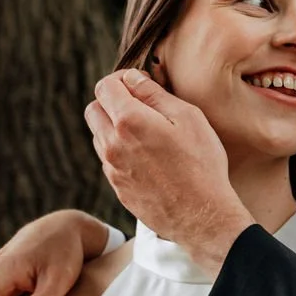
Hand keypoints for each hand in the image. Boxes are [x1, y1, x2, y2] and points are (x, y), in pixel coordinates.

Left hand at [86, 70, 252, 273]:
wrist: (202, 216)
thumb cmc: (201, 165)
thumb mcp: (188, 118)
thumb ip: (154, 94)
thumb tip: (133, 79)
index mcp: (129, 121)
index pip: (105, 86)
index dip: (121, 80)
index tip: (139, 85)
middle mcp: (112, 144)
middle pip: (94, 110)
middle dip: (112, 102)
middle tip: (140, 108)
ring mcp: (112, 169)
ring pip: (99, 136)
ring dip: (114, 128)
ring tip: (146, 135)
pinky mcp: (118, 188)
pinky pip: (109, 161)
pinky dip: (121, 152)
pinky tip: (148, 159)